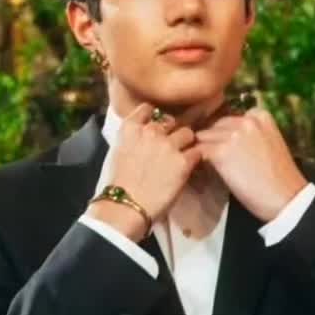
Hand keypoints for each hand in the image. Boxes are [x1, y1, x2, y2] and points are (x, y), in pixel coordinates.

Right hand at [89, 103, 201, 239]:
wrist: (125, 206)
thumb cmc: (117, 185)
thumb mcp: (117, 152)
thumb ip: (132, 139)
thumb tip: (142, 139)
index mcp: (130, 128)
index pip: (148, 109)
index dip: (155, 117)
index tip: (157, 126)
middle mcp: (150, 131)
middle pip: (170, 121)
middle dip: (172, 132)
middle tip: (171, 146)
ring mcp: (168, 145)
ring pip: (187, 133)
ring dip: (186, 143)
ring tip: (183, 156)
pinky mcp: (183, 161)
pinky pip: (197, 153)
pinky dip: (195, 159)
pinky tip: (190, 168)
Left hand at [195, 108, 307, 222]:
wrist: (285, 198)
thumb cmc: (278, 177)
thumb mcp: (269, 143)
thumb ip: (250, 134)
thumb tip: (225, 135)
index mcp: (260, 116)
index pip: (231, 118)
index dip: (226, 134)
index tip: (230, 148)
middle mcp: (245, 120)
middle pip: (215, 126)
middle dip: (214, 141)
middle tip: (219, 160)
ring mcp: (232, 135)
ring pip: (204, 138)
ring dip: (205, 151)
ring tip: (213, 167)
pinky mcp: (220, 152)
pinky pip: (199, 152)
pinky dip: (199, 162)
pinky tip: (207, 173)